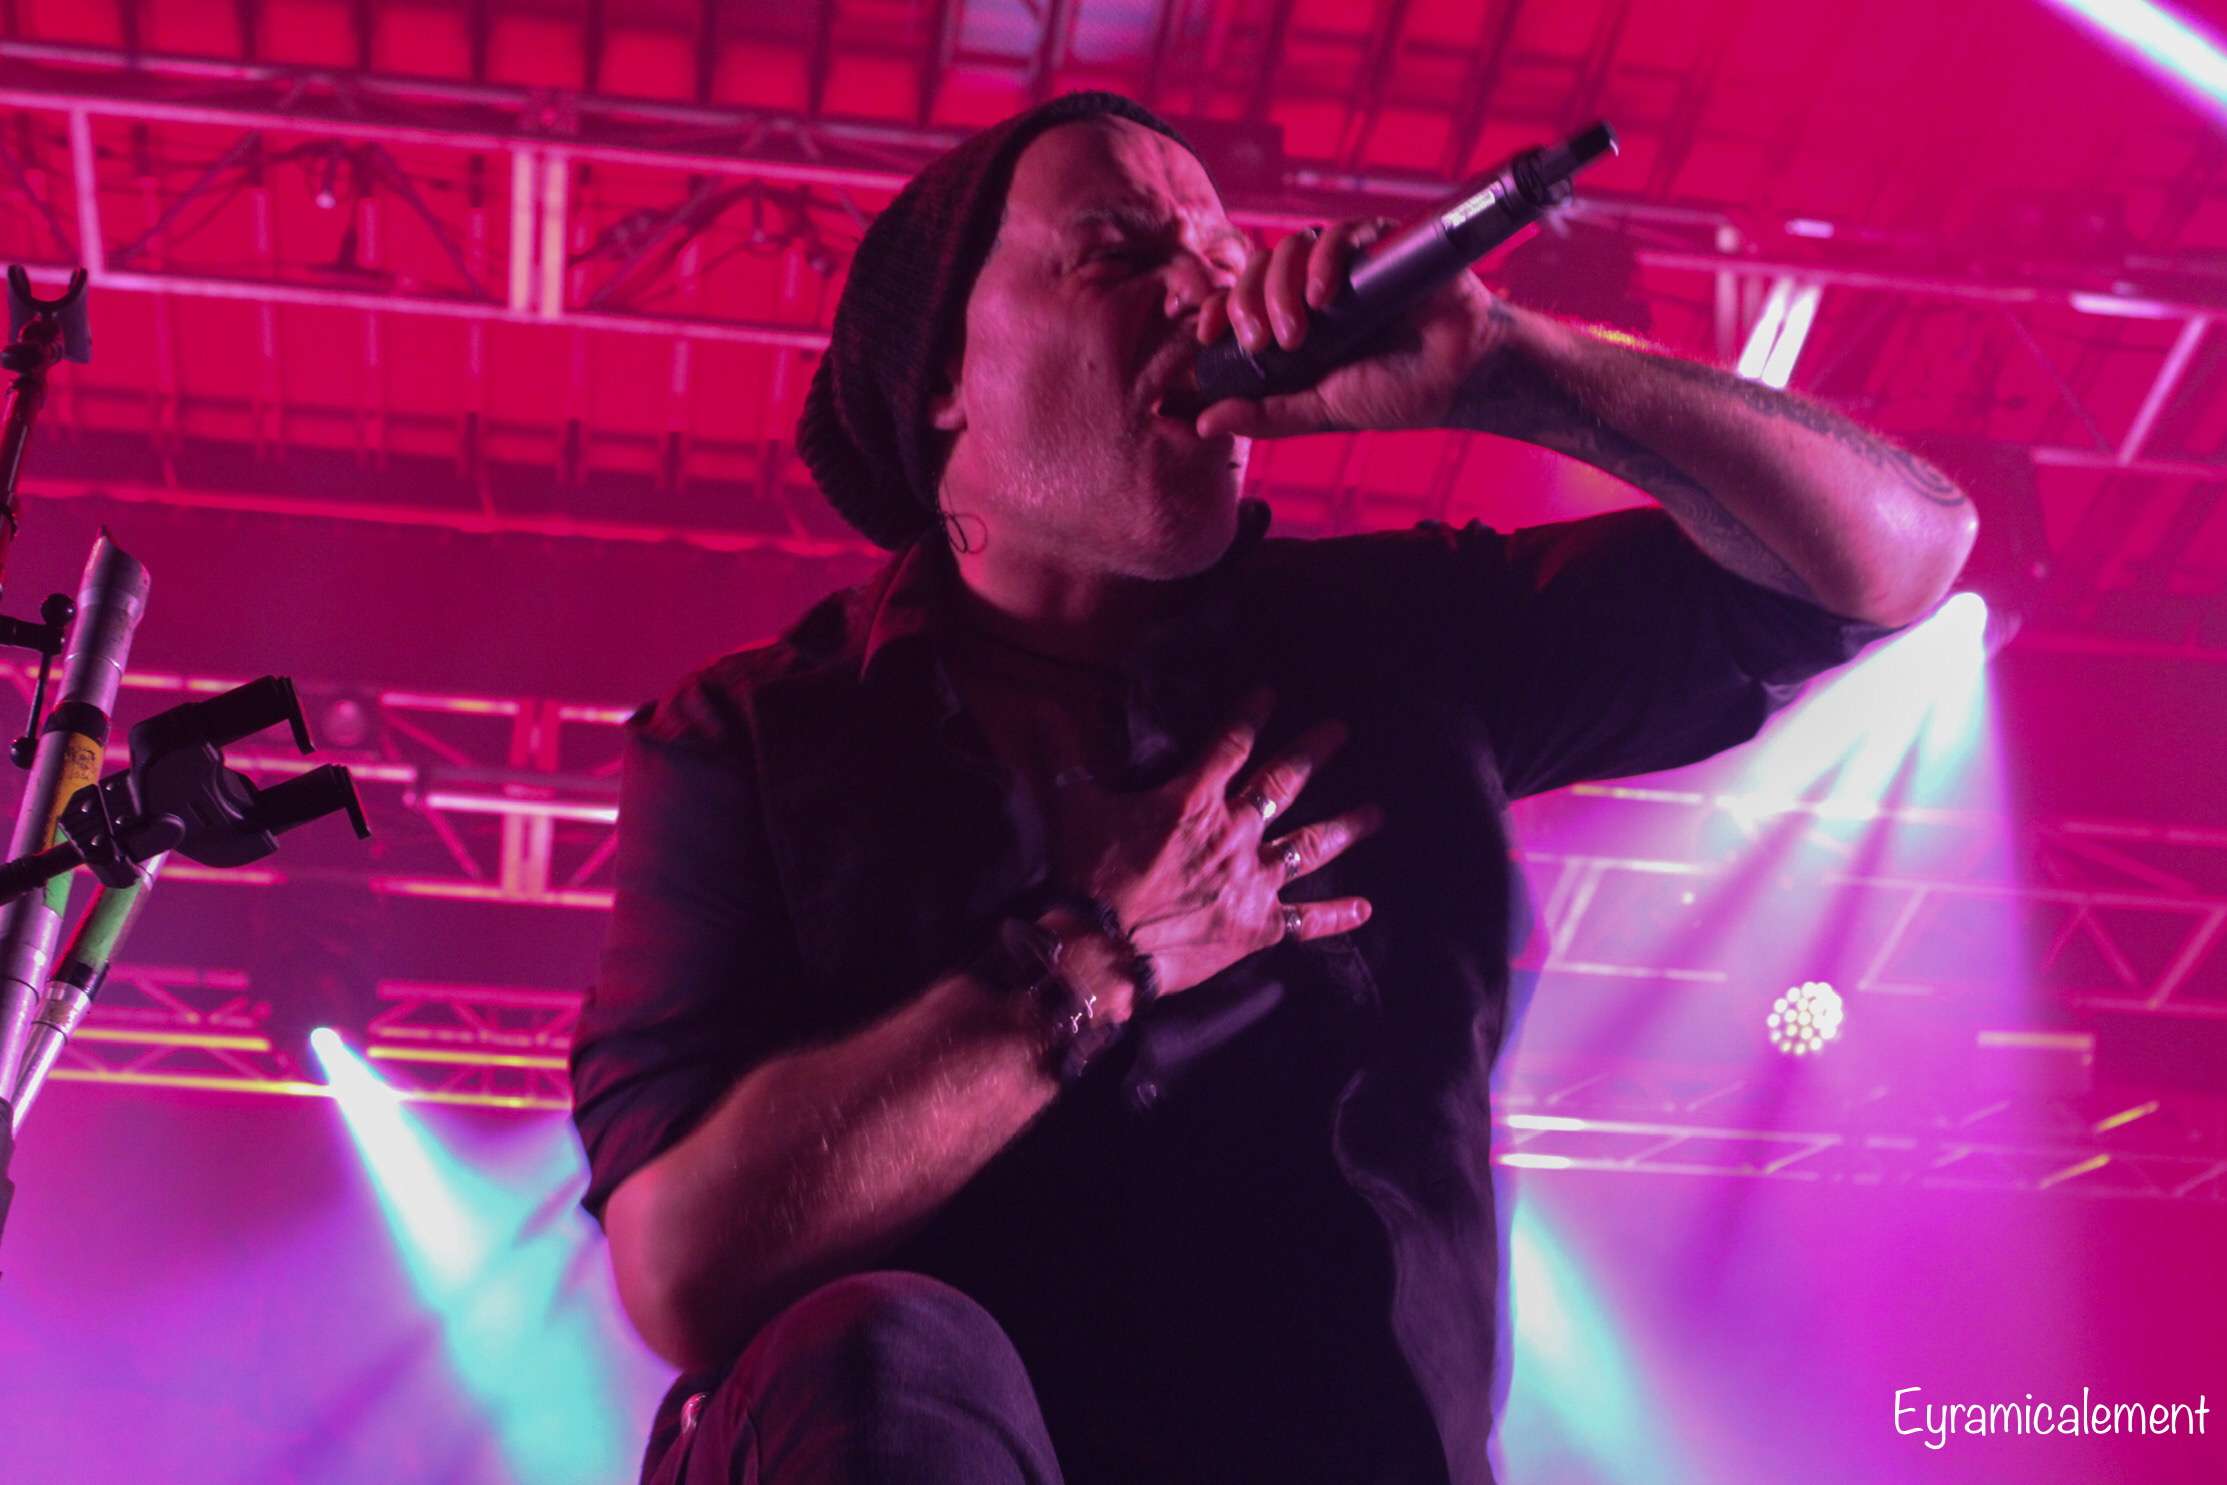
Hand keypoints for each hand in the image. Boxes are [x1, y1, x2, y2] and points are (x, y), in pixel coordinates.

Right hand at [1044, 687, 1384, 1002]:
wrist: (1102, 949)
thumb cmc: (1088, 876)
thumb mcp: (1073, 808)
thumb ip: (1063, 756)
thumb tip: (1037, 709)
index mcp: (1193, 800)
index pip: (1229, 745)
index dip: (1250, 715)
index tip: (1270, 694)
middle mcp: (1233, 834)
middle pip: (1283, 784)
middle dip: (1313, 753)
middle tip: (1340, 731)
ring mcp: (1251, 881)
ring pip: (1309, 847)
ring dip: (1345, 829)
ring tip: (1375, 814)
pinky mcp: (1256, 926)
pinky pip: (1304, 921)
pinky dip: (1335, 916)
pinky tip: (1365, 909)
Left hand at [1192, 217, 1512, 439]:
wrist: (1459, 377)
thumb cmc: (1395, 392)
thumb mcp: (1320, 410)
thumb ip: (1265, 415)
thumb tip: (1203, 424)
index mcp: (1291, 320)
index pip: (1237, 299)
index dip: (1214, 309)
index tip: (1205, 337)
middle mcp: (1312, 286)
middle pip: (1257, 270)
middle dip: (1248, 305)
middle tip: (1261, 345)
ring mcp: (1344, 262)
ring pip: (1289, 248)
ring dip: (1279, 288)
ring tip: (1296, 332)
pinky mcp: (1378, 243)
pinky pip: (1338, 233)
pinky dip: (1322, 261)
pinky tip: (1323, 296)